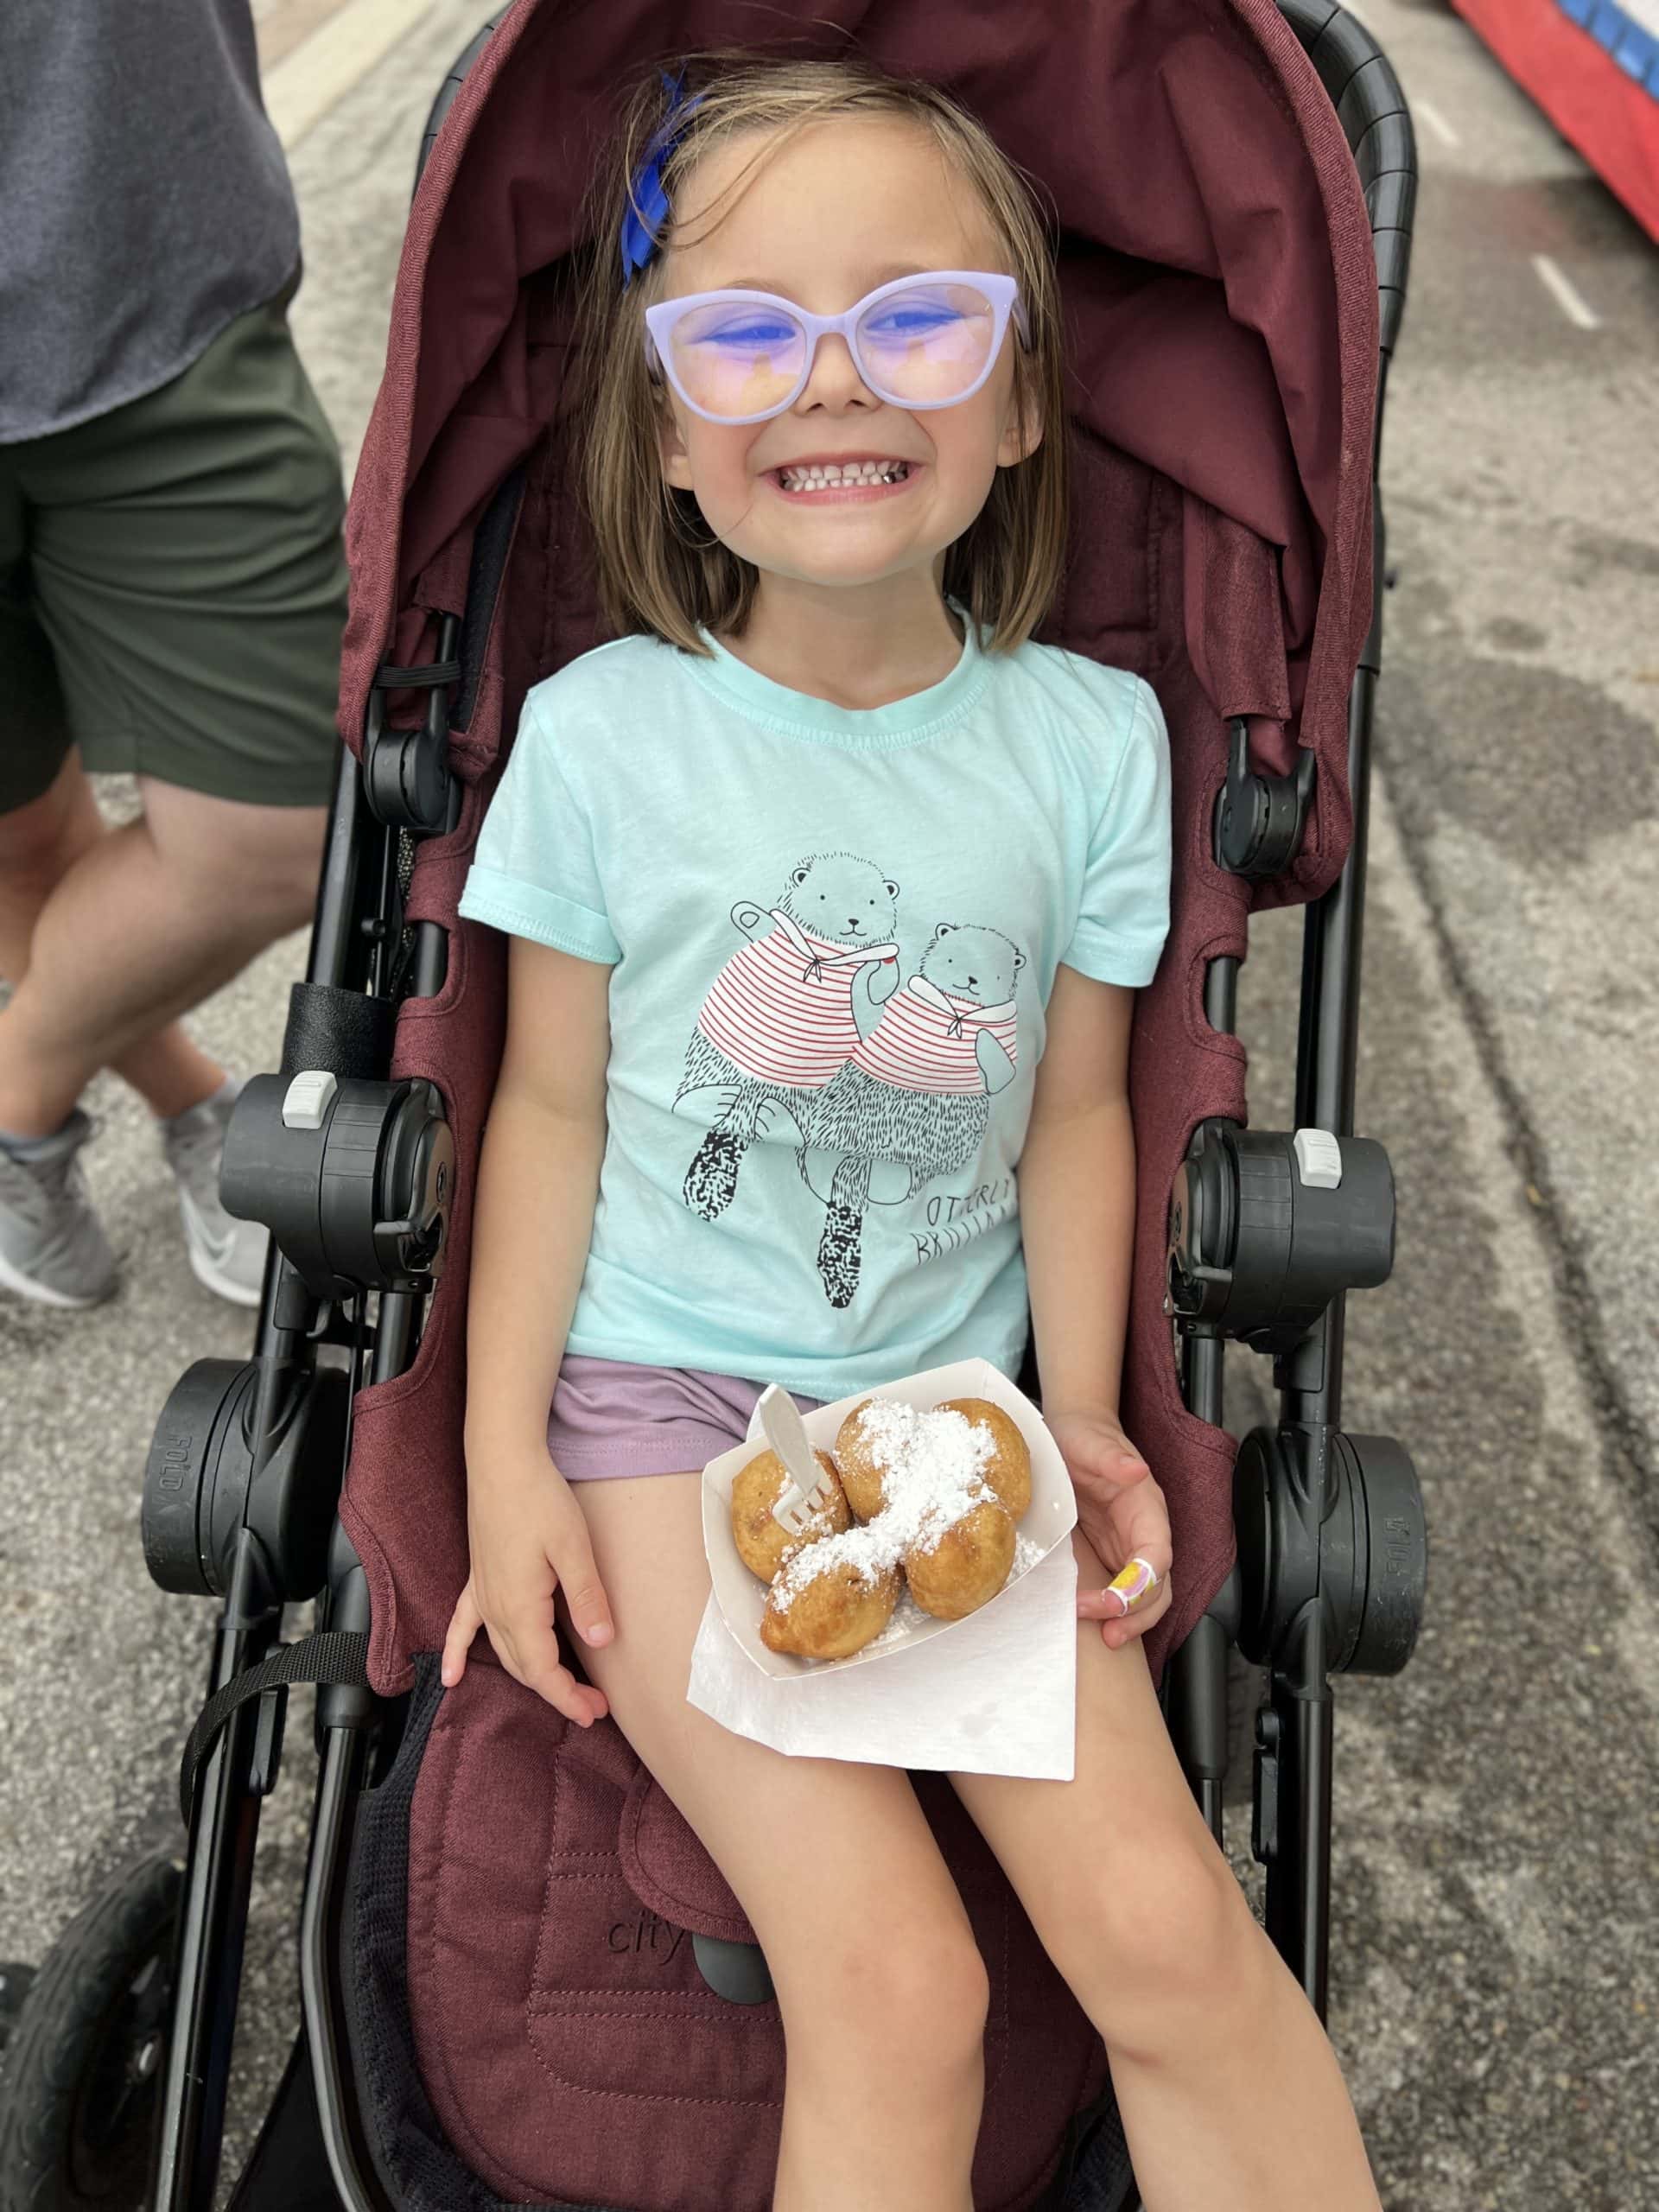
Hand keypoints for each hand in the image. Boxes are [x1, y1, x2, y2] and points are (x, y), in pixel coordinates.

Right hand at [440, 1451, 614, 1725]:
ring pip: (503, 1652)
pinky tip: (451, 1677)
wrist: (503, 1463)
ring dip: (529, 1677)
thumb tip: (601, 1641)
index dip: (568, 1697)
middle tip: (593, 1704)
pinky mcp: (477, 1579)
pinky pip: (462, 1626)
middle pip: (525, 1667)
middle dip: (558, 1691)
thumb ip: (586, 1597)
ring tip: (560, 1693)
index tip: (595, 1712)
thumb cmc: (540, 1499)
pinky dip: (457, 1653)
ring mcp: (482, 1595)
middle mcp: (495, 1610)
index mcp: (519, 1607)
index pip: (544, 1671)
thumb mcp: (573, 1547)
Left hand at [1045, 1406, 1172, 1647]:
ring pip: (1145, 1596)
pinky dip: (1113, 1612)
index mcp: (1147, 1508)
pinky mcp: (1111, 1555)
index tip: (1115, 1600)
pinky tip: (1093, 1625)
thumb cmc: (1085, 1437)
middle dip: (1138, 1614)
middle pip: (1158, 1586)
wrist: (1074, 1435)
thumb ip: (1112, 1457)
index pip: (1158, 1556)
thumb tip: (1136, 1470)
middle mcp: (1145, 1533)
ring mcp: (1129, 1547)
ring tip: (1105, 1638)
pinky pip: (1122, 1591)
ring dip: (1130, 1620)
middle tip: (1107, 1632)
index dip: (1142, 1584)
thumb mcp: (1091, 1442)